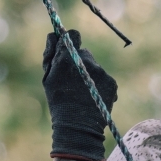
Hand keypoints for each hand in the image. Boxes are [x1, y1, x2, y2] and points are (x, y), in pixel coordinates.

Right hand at [42, 30, 117, 160]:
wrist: (78, 126)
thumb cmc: (58, 102)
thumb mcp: (48, 77)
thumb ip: (51, 53)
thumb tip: (56, 34)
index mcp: (68, 58)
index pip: (73, 35)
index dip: (70, 41)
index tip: (69, 48)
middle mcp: (87, 61)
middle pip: (85, 53)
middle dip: (79, 61)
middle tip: (73, 79)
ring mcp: (102, 72)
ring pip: (95, 66)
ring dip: (90, 74)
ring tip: (83, 92)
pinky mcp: (112, 82)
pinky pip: (105, 78)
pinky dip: (100, 84)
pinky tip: (92, 97)